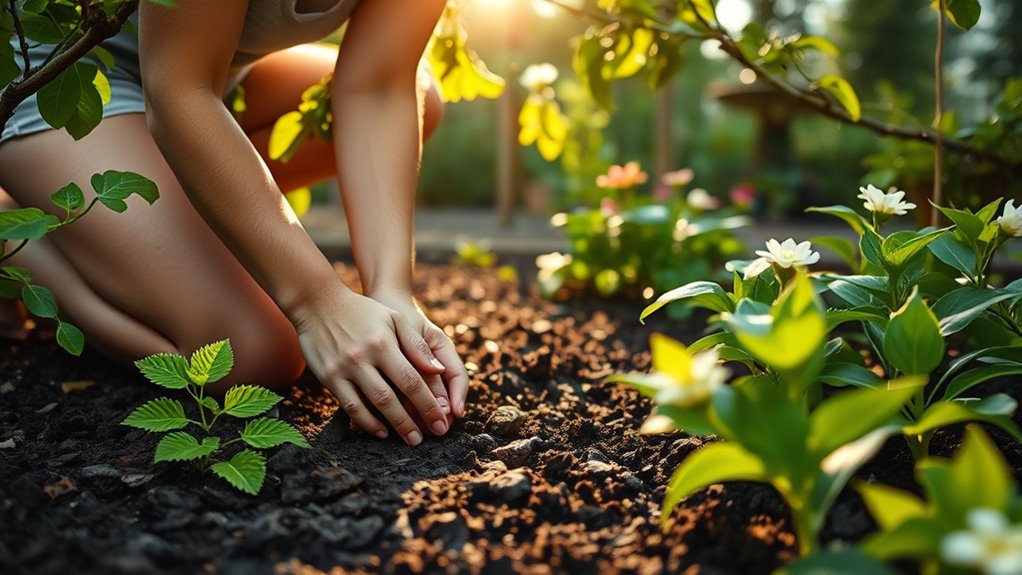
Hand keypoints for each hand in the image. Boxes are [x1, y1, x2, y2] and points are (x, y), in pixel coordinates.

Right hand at [291, 282, 449, 444]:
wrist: (318, 303)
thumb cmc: (363, 311)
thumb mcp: (394, 319)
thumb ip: (416, 345)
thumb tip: (438, 371)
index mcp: (383, 343)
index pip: (411, 380)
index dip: (428, 404)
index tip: (441, 420)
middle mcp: (363, 357)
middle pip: (392, 398)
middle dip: (412, 422)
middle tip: (428, 438)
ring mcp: (343, 369)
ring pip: (370, 405)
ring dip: (392, 426)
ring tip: (409, 438)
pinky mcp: (328, 377)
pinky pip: (349, 406)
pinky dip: (366, 421)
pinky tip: (381, 431)